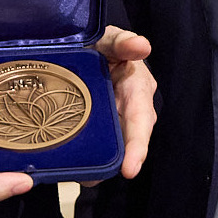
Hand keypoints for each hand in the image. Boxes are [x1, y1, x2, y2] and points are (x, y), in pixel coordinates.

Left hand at [90, 25, 155, 180]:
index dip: (136, 146)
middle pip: (127, 142)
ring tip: (82, 176)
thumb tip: (143, 46)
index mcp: (137, 89)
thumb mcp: (110, 40)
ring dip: (99, 165)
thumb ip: (123, 42)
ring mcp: (116, 122)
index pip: (140, 119)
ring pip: (112, 148)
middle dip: (115, 161)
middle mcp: (131, 110)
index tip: (130, 169)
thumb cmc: (104, 45)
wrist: (86, 51)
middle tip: (93, 178)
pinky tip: (74, 167)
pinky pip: (98, 147)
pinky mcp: (101, 129)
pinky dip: (88, 159)